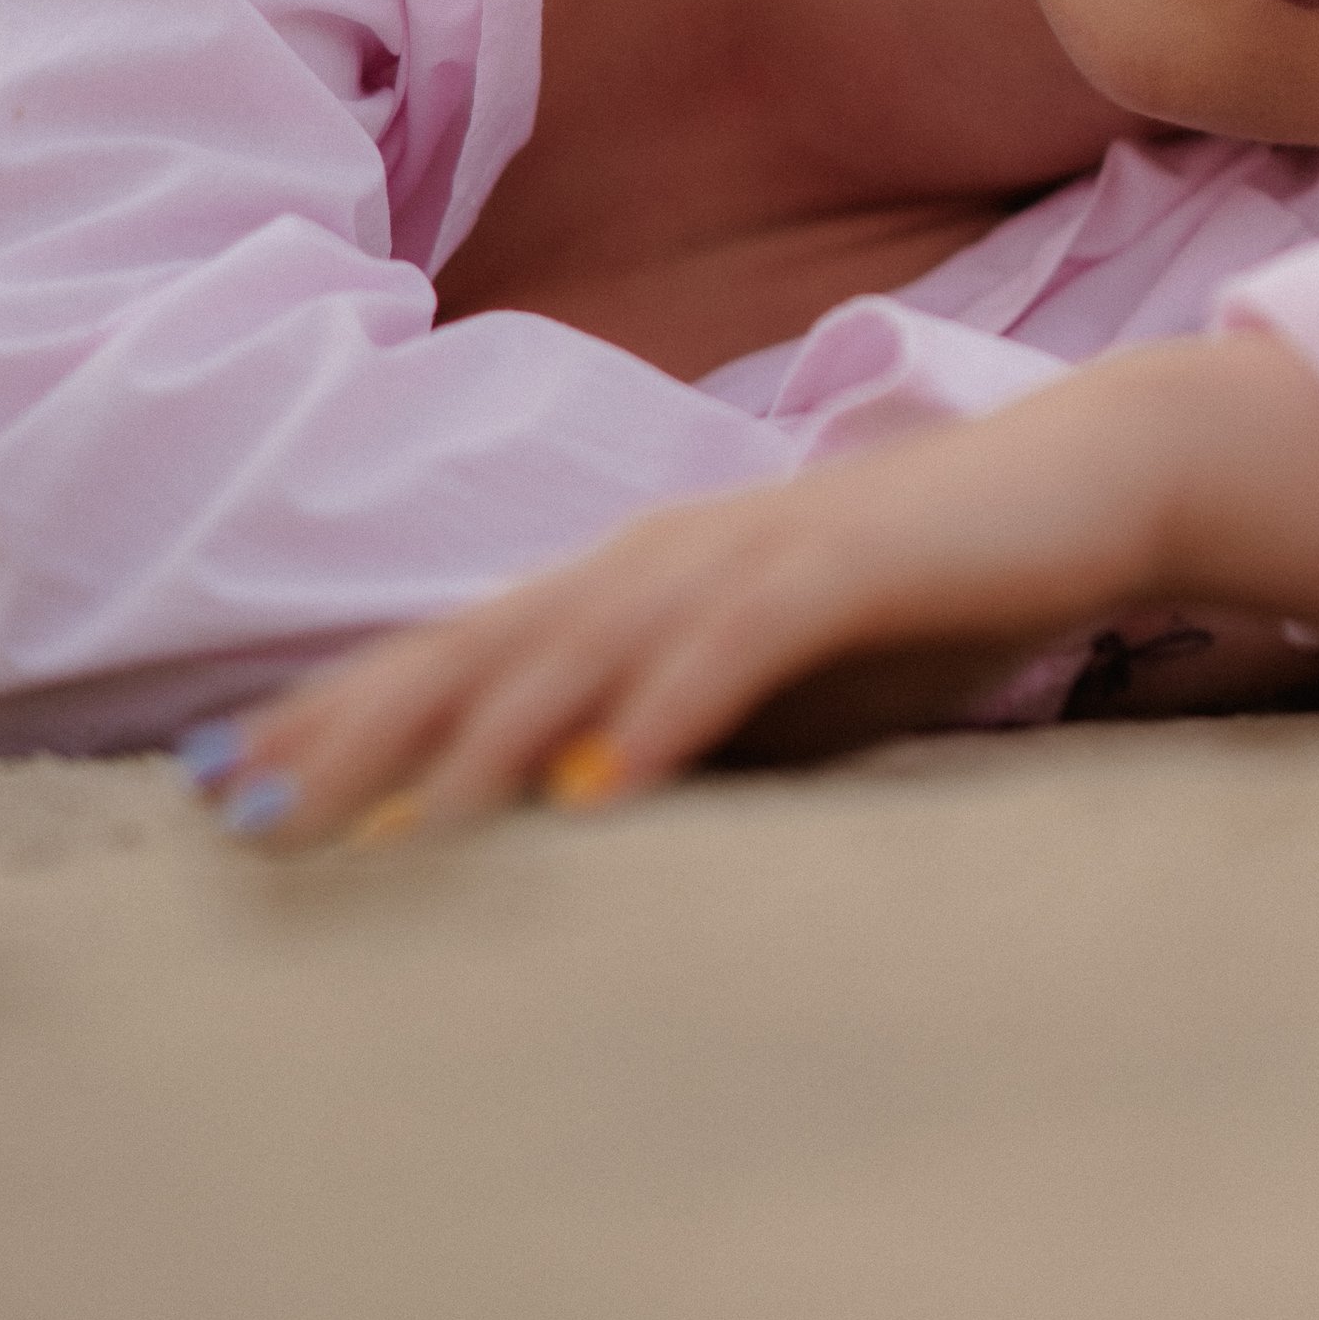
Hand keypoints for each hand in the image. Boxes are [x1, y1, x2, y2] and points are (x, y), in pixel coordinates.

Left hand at [191, 330, 1318, 846]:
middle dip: (361, 730)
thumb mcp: (777, 690)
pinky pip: (735, 645)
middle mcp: (667, 551)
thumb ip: (677, 740)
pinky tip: (601, 789)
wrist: (1086, 484)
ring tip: (397, 826)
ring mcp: (749, 549)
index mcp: (640, 577)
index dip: (344, 716)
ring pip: (586, 644)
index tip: (232, 794)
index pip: (465, 650)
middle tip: (248, 817)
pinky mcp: (842, 565)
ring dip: (485, 736)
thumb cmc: (925, 597)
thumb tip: (565, 835)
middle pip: (485, 642)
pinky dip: (661, 714)